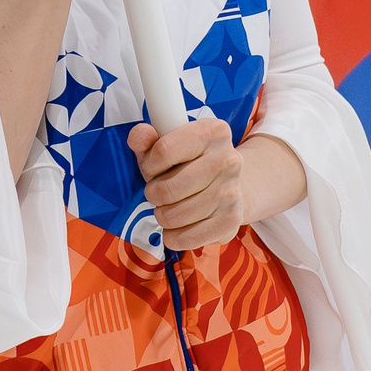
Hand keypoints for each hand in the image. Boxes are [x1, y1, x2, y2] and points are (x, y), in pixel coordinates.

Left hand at [131, 116, 246, 252]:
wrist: (231, 188)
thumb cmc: (192, 165)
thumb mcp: (169, 144)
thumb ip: (147, 139)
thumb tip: (138, 135)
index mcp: (212, 132)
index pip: (163, 150)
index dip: (149, 165)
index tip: (152, 168)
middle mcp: (228, 160)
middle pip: (166, 189)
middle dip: (153, 194)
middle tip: (159, 192)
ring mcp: (231, 192)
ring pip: (172, 216)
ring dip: (162, 215)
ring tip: (171, 207)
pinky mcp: (230, 221)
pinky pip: (185, 238)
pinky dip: (173, 236)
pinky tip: (180, 225)